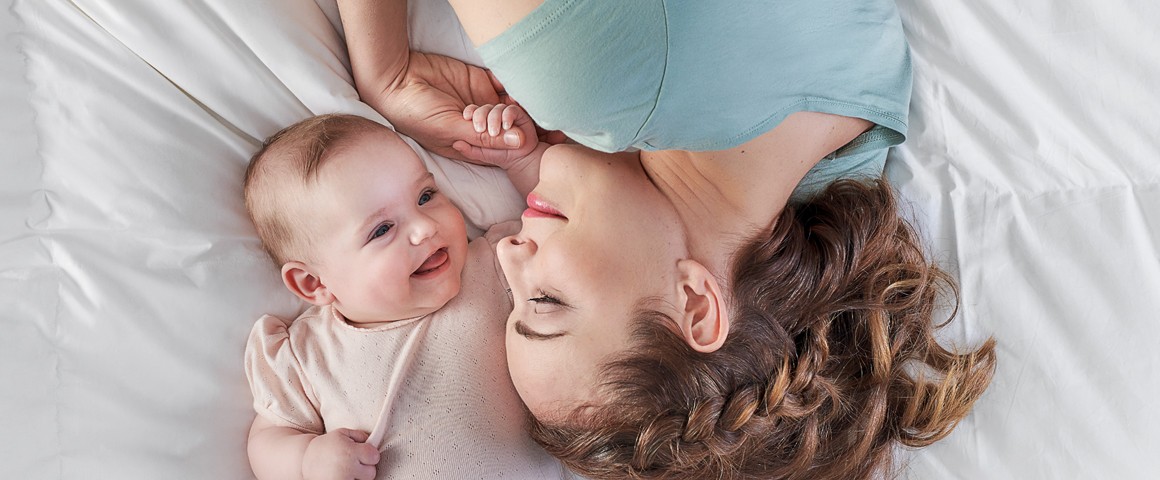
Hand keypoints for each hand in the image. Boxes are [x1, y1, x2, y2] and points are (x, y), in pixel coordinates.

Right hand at [301, 429, 379, 479]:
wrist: (304, 461)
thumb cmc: (326, 446)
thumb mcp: (341, 433)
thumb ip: (360, 435)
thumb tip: (373, 441)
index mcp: (350, 451)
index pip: (374, 457)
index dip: (370, 455)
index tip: (364, 455)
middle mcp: (347, 467)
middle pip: (371, 472)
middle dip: (365, 468)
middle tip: (352, 464)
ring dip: (357, 477)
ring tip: (346, 470)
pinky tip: (342, 476)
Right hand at [367, 51, 526, 163]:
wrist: (398, 78)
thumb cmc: (415, 113)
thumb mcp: (450, 129)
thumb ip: (486, 137)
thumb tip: (521, 143)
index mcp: (468, 144)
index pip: (500, 149)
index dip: (512, 145)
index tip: (522, 139)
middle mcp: (476, 126)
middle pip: (507, 128)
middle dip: (512, 123)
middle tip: (507, 116)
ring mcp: (480, 103)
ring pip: (508, 107)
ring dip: (513, 105)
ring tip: (509, 102)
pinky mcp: (480, 81)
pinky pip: (504, 84)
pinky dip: (511, 84)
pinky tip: (510, 86)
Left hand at [457, 103, 538, 170]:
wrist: (520, 160)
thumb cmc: (499, 155)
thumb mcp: (480, 154)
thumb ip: (469, 150)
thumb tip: (456, 144)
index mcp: (483, 120)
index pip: (474, 111)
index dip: (470, 112)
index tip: (466, 117)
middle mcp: (494, 115)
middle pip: (485, 108)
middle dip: (481, 116)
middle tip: (480, 129)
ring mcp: (506, 114)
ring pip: (497, 108)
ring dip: (494, 118)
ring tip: (493, 132)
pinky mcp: (520, 115)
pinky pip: (512, 110)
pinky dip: (508, 116)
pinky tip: (505, 126)